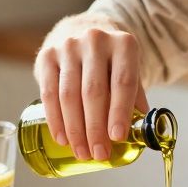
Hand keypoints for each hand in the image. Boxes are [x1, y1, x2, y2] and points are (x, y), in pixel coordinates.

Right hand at [33, 17, 148, 161]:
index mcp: (123, 44)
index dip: (120, 112)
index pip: (123, 82)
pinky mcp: (46, 56)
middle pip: (93, 91)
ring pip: (69, 95)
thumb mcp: (128, 71)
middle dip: (95, 128)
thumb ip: (135, 98)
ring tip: (82, 152)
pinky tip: (62, 138)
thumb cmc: (111, 61)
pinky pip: (48, 93)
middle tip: (99, 153)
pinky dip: (55, 120)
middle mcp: (95, 41)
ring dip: (75, 129)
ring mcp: (68, 47)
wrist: (83, 33)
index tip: (117, 138)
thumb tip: (140, 134)